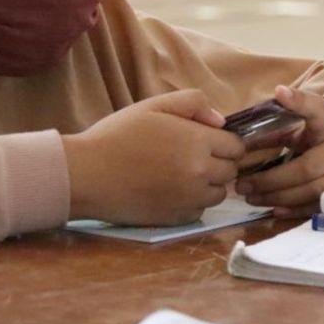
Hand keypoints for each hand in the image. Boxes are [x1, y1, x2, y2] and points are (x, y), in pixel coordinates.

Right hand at [63, 90, 244, 224]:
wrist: (87, 174)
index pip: (236, 146)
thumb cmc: (117, 135)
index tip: (208, 141)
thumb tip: (220, 122)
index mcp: (197, 142)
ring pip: (218, 194)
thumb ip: (192, 104)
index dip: (224, 142)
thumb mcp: (153, 106)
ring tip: (180, 175)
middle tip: (192, 157)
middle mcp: (200, 173)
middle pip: (231, 171)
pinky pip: (200, 211)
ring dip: (208, 185)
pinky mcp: (177, 219)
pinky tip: (169, 191)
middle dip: (218, 163)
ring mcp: (190, 199)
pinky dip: (191, 202)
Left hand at [234, 85, 323, 217]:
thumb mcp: (315, 119)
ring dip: (279, 197)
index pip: (317, 108)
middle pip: (308, 168)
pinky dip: (297, 210)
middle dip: (272, 180)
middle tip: (242, 185)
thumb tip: (242, 139)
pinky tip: (275, 209)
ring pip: (315, 191)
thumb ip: (283, 126)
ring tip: (252, 198)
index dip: (298, 101)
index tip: (279, 92)